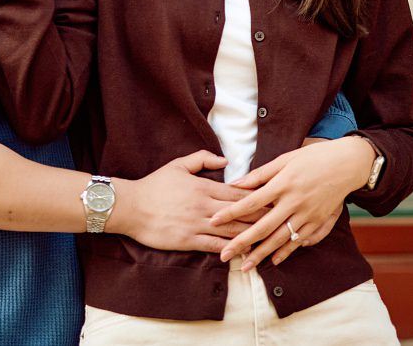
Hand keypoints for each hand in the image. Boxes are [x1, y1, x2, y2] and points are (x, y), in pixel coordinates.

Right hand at [108, 150, 261, 253]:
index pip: (238, 193)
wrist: (130, 207)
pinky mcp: (188, 240)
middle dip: (262, 215)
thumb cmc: (154, 185)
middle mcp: (204, 206)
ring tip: (269, 237)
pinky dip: (230, 249)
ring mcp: (196, 224)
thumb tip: (225, 160)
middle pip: (240, 212)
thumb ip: (203, 159)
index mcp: (203, 187)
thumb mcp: (178, 165)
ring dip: (251, 234)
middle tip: (282, 218)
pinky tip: (243, 252)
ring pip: (230, 230)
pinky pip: (214, 246)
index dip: (259, 197)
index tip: (275, 199)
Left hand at [210, 136, 374, 269]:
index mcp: (283, 184)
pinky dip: (286, 252)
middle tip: (224, 256)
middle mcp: (294, 202)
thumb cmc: (314, 157)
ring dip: (261, 254)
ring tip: (245, 266)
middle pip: (263, 227)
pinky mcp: (318, 222)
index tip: (213, 221)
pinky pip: (300, 241)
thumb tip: (236, 183)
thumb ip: (260, 174)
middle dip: (241, 243)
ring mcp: (307, 214)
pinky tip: (274, 260)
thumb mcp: (285, 159)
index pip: (251, 202)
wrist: (347, 164)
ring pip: (280, 239)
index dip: (230, 212)